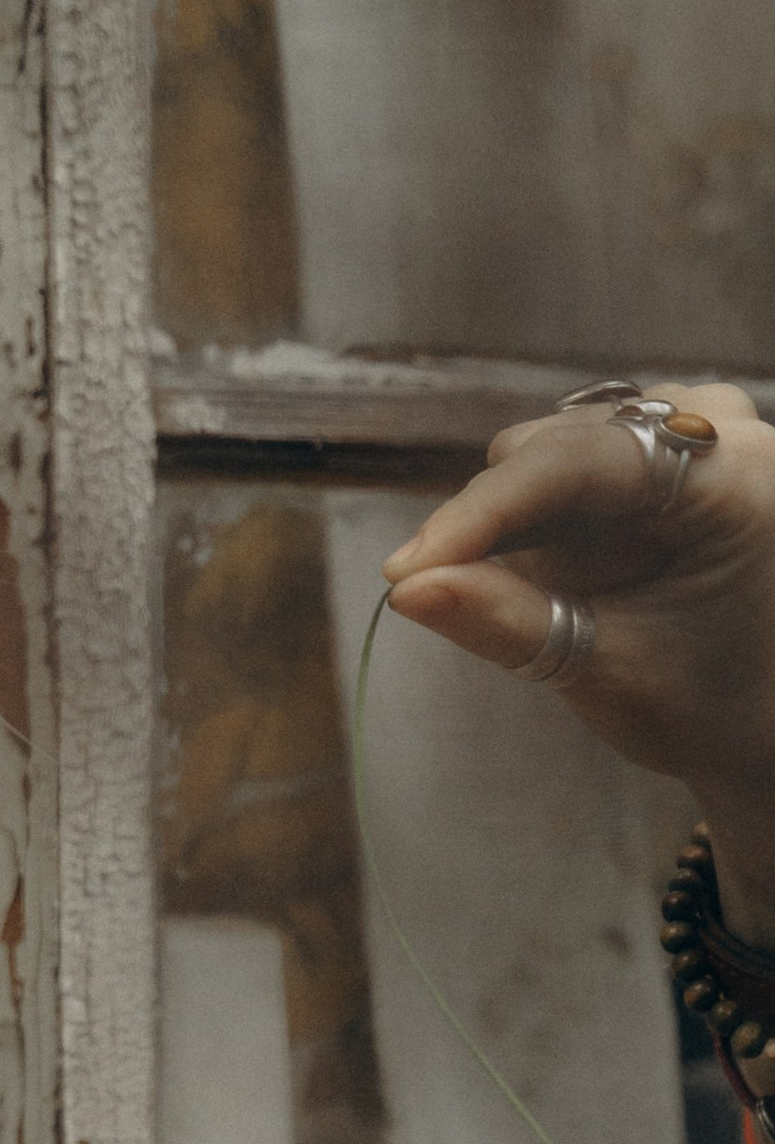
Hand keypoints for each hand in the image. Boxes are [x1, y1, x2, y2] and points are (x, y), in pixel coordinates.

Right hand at [381, 383, 774, 939]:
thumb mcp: (606, 673)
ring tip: (593, 596)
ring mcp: (705, 422)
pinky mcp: (674, 434)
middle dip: (509, 534)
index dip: (481, 514)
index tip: (405, 570)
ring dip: (536, 530)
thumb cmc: (706, 705)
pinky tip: (600, 570)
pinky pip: (571, 459)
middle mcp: (728, 428)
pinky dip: (557, 520)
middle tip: (523, 610)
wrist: (765, 722)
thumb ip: (505, 622)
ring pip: (552, 452)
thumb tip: (405, 588)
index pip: (576, 464)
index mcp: (741, 482)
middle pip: (552, 450)